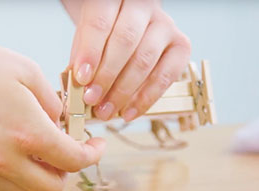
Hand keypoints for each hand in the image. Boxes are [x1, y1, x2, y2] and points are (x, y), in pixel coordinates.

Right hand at [0, 33, 105, 190]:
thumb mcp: (25, 70)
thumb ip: (52, 102)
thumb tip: (63, 124)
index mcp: (29, 134)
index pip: (74, 161)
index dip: (92, 154)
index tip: (94, 147)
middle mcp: (7, 161)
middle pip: (52, 188)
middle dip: (64, 170)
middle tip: (62, 149)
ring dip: (37, 179)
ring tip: (33, 154)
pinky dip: (9, 181)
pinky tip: (6, 158)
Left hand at [63, 0, 190, 121]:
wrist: (127, 25)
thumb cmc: (104, 35)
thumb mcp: (85, 38)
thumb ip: (81, 58)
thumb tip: (77, 89)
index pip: (100, 23)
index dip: (91, 52)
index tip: (81, 78)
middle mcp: (143, 6)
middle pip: (125, 41)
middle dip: (106, 75)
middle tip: (91, 99)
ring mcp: (165, 24)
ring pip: (145, 59)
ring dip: (123, 91)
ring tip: (106, 111)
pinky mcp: (181, 45)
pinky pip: (166, 75)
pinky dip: (146, 98)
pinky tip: (129, 112)